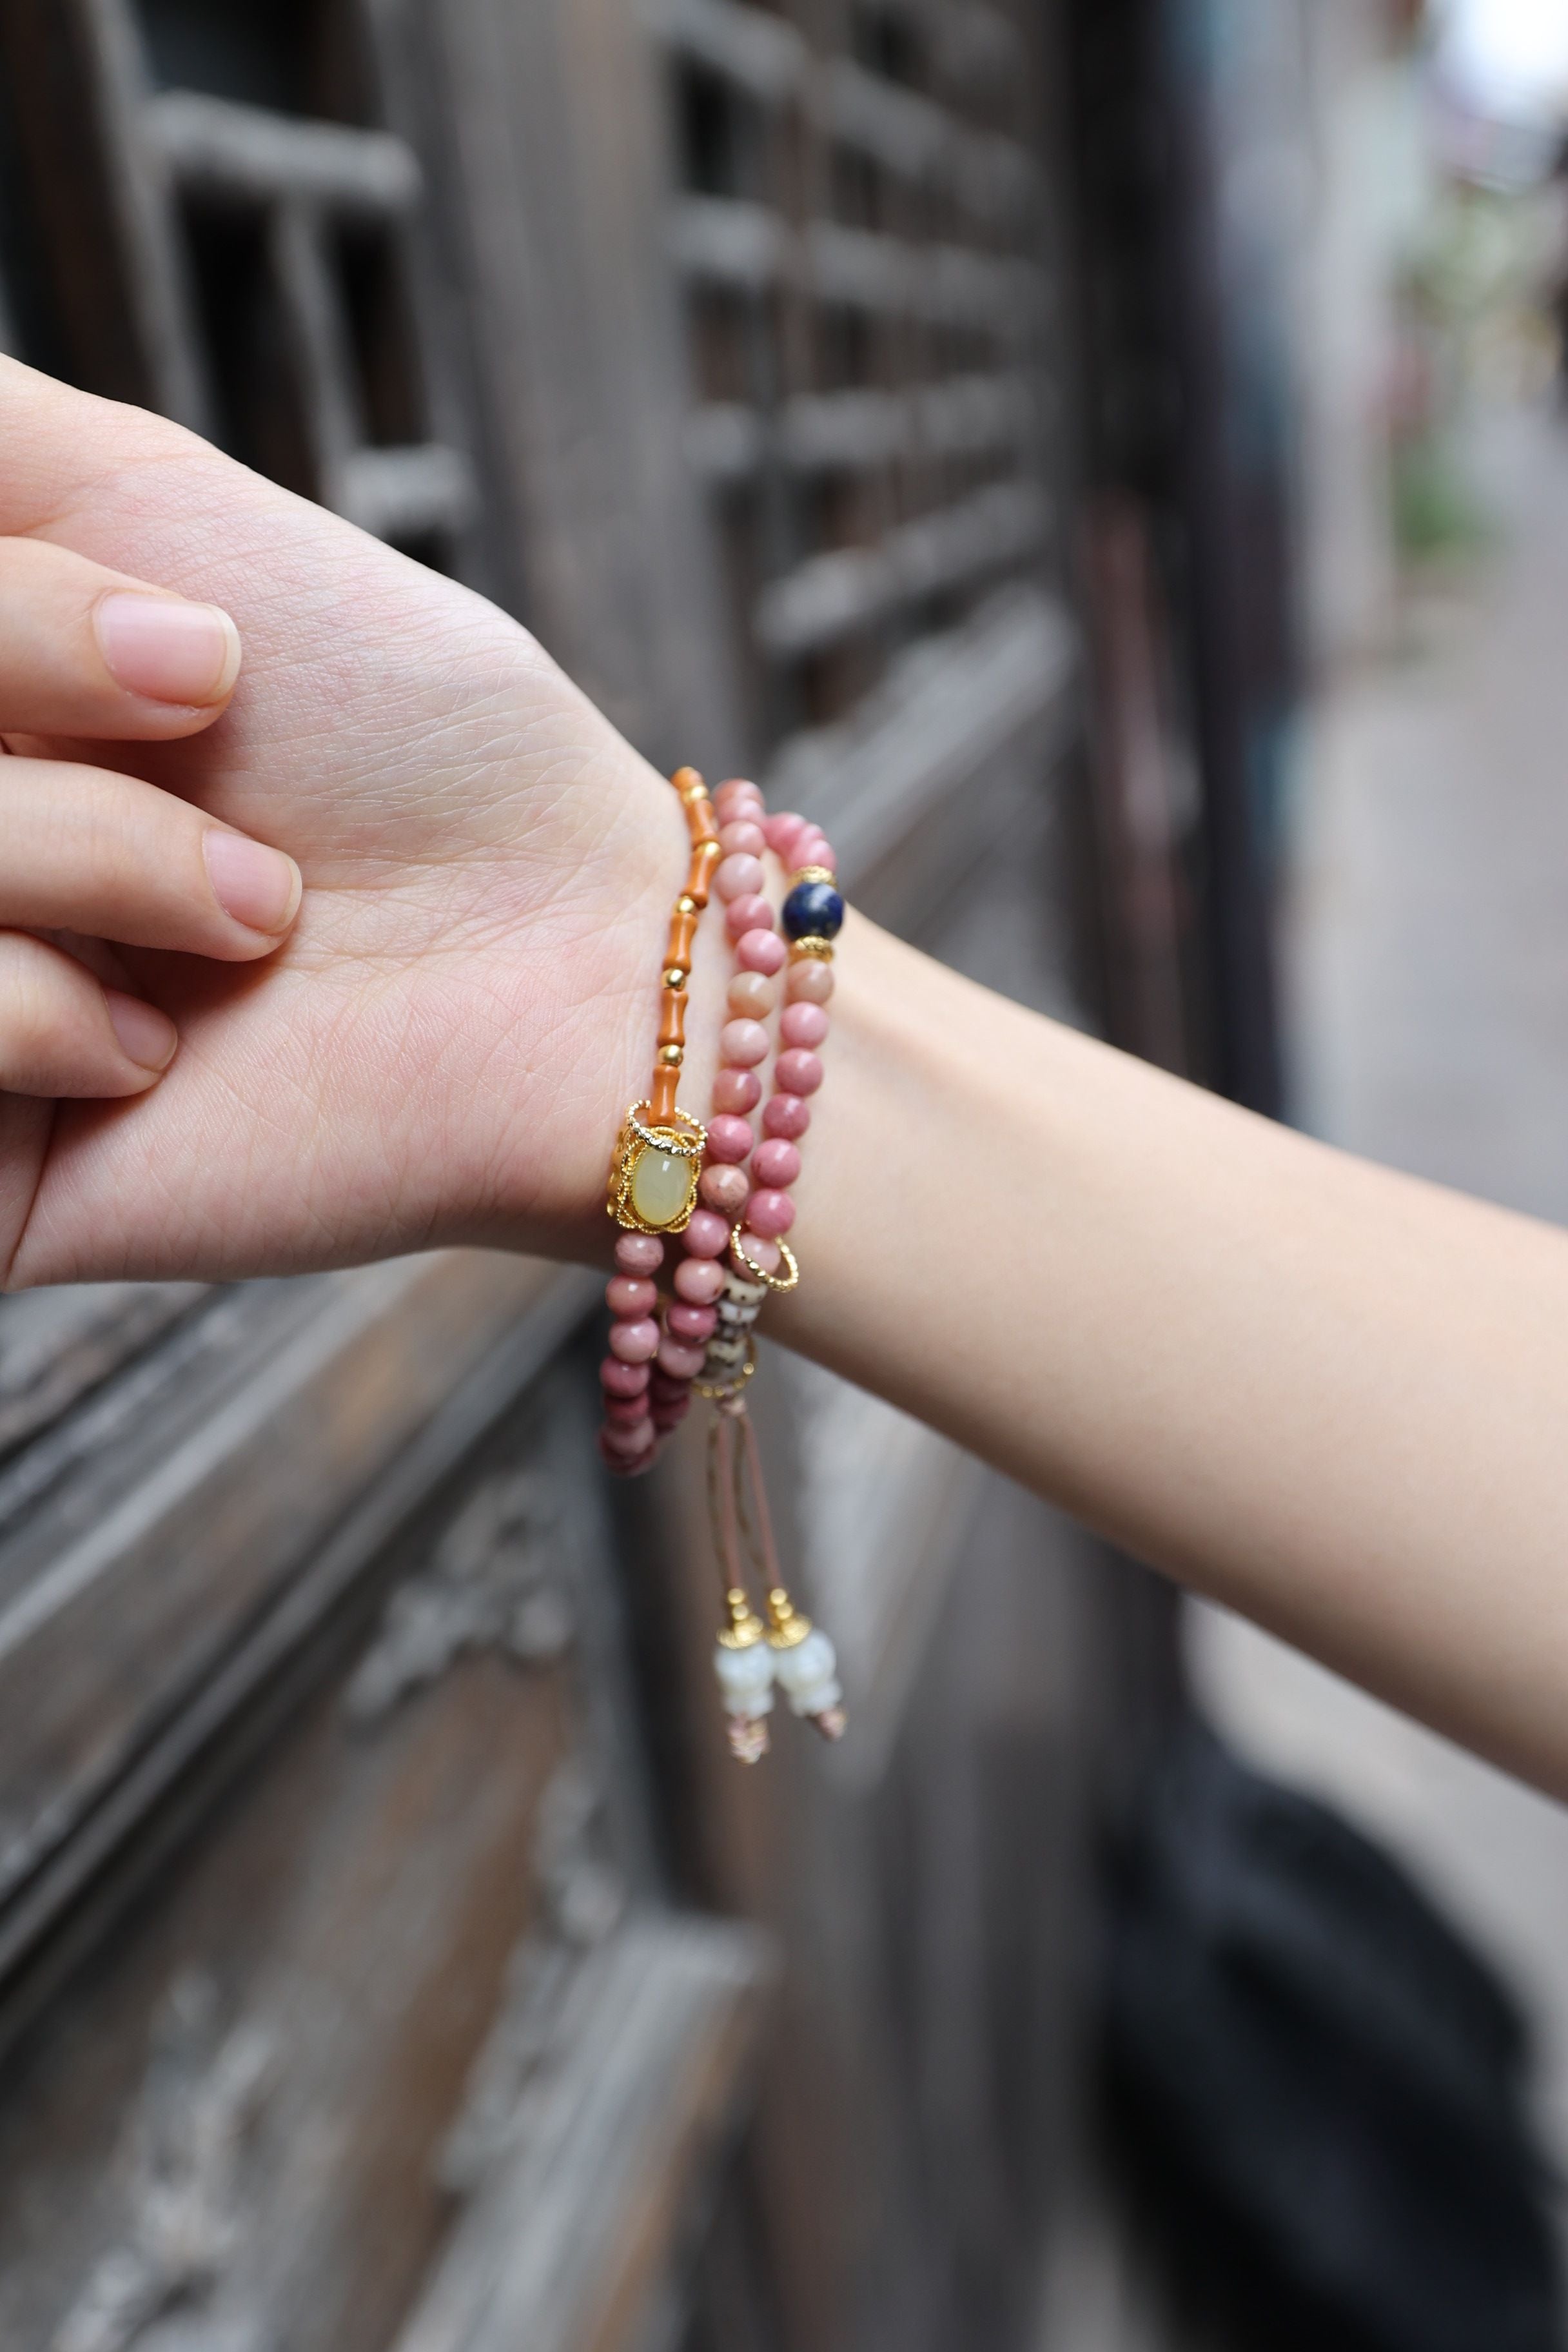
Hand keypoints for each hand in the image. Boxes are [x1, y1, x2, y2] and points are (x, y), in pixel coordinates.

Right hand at [0, 357, 689, 1285]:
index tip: (198, 648)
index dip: (19, 613)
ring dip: (92, 858)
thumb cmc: (404, 729)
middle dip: (43, 674)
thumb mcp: (152, 500)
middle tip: (217, 722)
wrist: (572, 960)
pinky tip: (164, 1053)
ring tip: (252, 917)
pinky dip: (40, 1018)